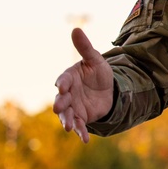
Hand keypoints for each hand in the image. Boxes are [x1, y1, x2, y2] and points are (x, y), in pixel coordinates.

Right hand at [53, 28, 113, 142]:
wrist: (109, 90)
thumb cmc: (98, 72)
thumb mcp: (95, 60)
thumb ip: (85, 48)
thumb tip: (76, 29)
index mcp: (69, 78)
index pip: (63, 80)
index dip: (62, 83)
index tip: (62, 86)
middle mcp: (68, 94)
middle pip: (61, 100)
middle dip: (60, 103)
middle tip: (58, 107)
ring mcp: (73, 107)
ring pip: (67, 115)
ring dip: (67, 121)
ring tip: (69, 128)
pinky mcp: (81, 118)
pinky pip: (79, 125)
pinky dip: (80, 132)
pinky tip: (84, 139)